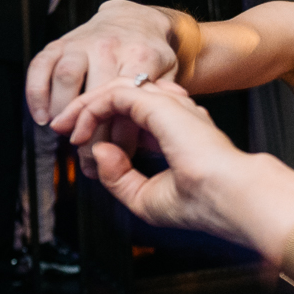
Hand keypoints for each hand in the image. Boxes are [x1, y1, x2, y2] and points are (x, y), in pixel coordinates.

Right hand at [26, 0, 180, 163]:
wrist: (135, 20)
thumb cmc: (152, 55)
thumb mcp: (168, 76)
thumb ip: (159, 105)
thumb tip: (147, 143)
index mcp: (141, 56)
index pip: (127, 101)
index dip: (120, 135)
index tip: (118, 157)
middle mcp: (110, 47)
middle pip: (94, 93)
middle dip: (89, 131)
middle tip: (88, 158)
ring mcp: (82, 43)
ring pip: (66, 78)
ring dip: (61, 111)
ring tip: (66, 136)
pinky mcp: (60, 42)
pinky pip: (40, 66)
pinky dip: (36, 92)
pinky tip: (41, 116)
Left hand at [48, 76, 251, 237]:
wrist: (230, 199)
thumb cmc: (203, 203)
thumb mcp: (146, 197)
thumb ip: (120, 177)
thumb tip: (99, 151)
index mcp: (181, 135)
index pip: (139, 117)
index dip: (109, 127)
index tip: (83, 145)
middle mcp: (177, 116)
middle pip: (126, 98)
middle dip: (90, 110)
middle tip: (62, 127)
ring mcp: (170, 108)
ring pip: (118, 90)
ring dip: (86, 106)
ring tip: (65, 125)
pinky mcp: (159, 105)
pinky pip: (115, 93)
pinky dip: (91, 107)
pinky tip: (78, 126)